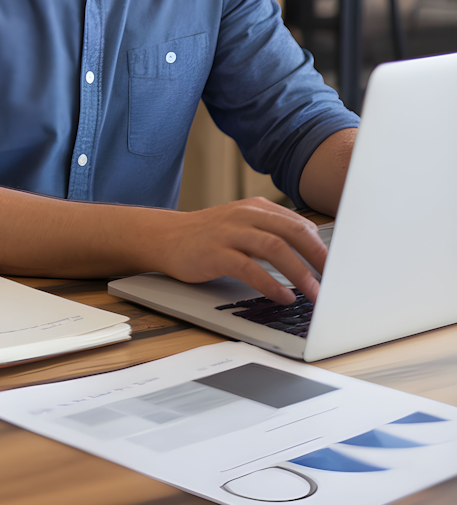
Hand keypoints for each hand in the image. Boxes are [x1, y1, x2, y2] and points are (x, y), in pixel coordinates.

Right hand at [153, 197, 326, 304]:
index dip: (322, 247)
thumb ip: (273, 233)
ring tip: (314, 294)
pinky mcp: (215, 253)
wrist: (167, 237)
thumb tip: (313, 252)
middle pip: (293, 232)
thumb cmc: (210, 236)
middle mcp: (246, 215)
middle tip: (335, 281)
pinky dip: (270, 284)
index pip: (299, 224)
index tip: (338, 269)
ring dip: (300, 273)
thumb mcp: (244, 226)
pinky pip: (249, 268)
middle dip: (319, 258)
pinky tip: (283, 296)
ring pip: (275, 248)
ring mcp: (230, 233)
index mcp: (257, 208)